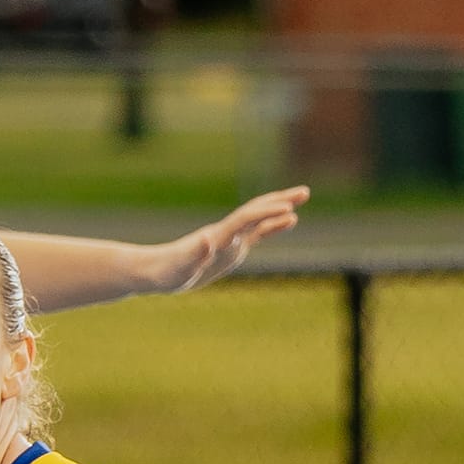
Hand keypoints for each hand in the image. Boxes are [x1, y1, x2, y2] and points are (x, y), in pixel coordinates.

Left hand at [150, 187, 307, 293]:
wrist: (158, 271)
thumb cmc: (168, 271)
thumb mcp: (181, 268)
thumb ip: (195, 253)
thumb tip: (207, 240)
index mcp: (218, 237)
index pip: (246, 220)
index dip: (266, 214)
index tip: (288, 209)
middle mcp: (227, 234)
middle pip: (257, 211)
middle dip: (279, 201)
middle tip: (305, 192)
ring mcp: (230, 240)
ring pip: (259, 219)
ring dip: (279, 208)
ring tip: (301, 200)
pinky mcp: (231, 249)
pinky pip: (256, 233)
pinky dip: (272, 225)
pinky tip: (287, 221)